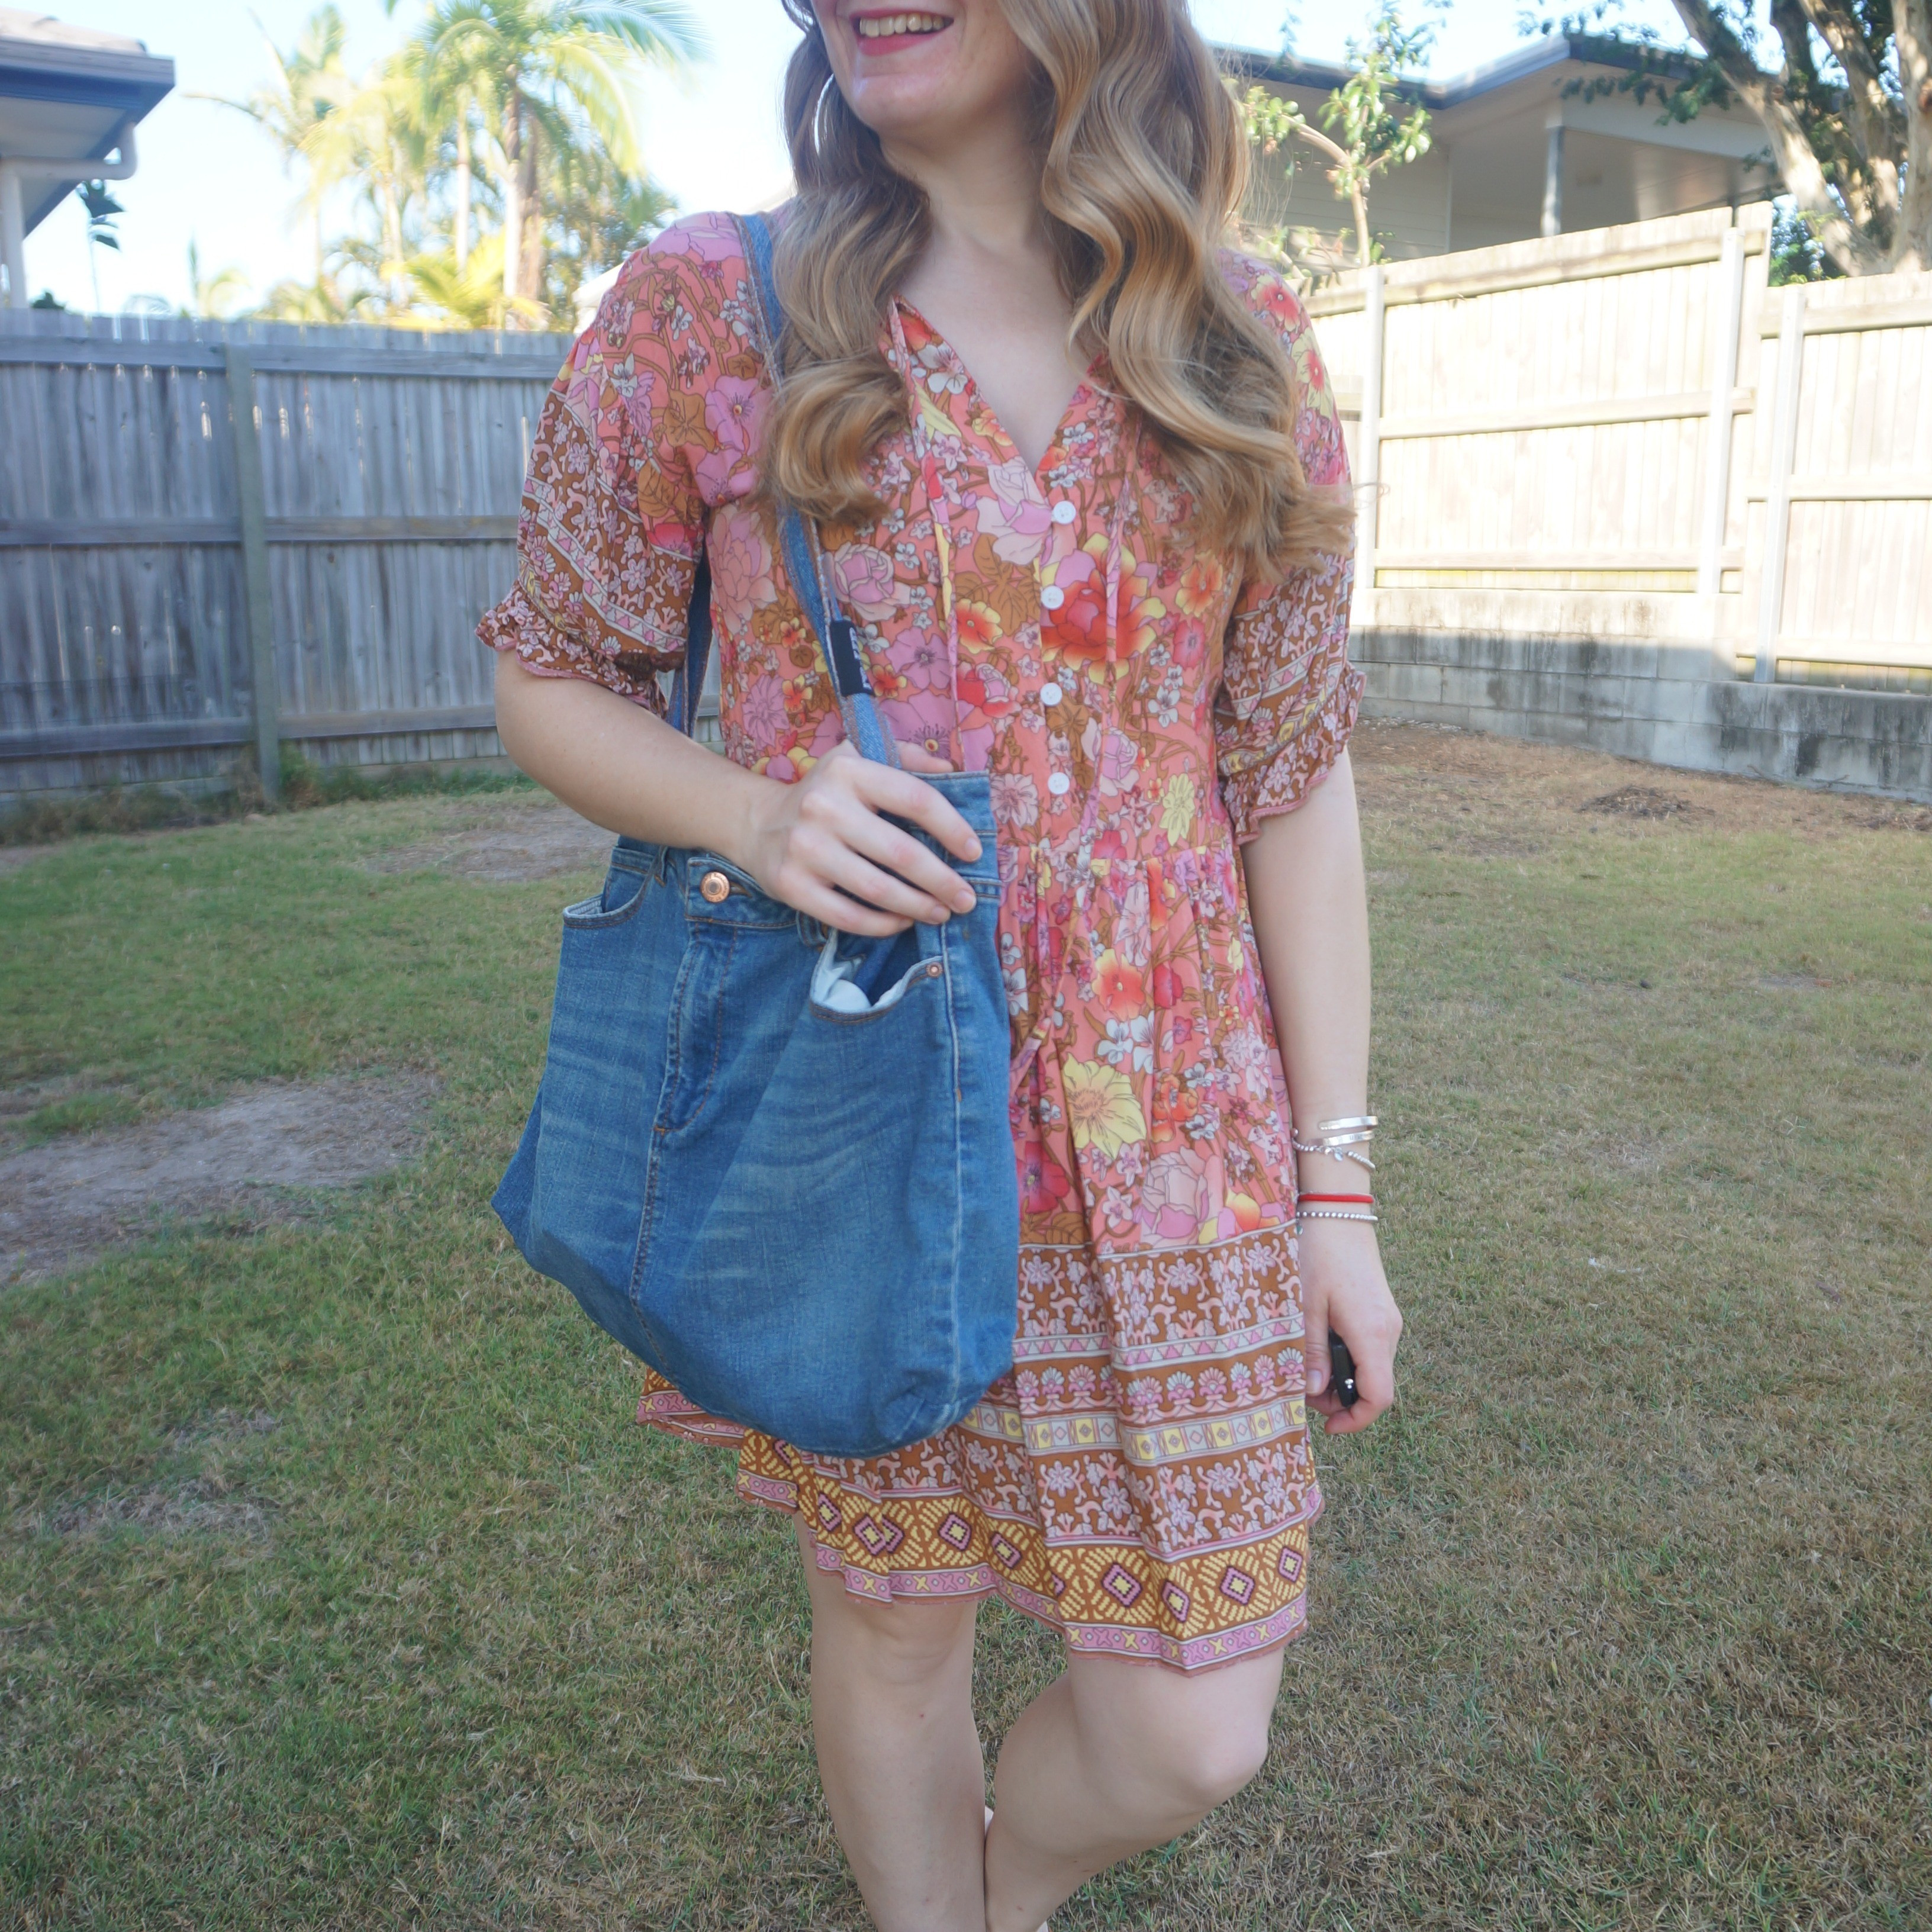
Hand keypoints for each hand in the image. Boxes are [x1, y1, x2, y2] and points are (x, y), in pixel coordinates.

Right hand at [730, 740, 980, 936]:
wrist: (758, 823)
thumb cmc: (825, 795)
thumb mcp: (858, 761)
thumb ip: (905, 760)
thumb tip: (951, 769)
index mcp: (849, 771)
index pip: (915, 799)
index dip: (952, 828)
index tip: (974, 852)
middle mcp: (825, 806)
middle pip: (901, 853)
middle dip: (943, 881)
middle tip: (967, 899)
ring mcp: (806, 848)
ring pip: (878, 889)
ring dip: (919, 907)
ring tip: (941, 913)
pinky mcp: (791, 885)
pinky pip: (848, 916)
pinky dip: (883, 925)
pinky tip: (902, 922)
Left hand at [1298, 1219, 1400, 1434]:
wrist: (1340, 1215)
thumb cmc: (1319, 1255)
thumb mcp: (1306, 1306)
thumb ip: (1311, 1351)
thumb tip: (1312, 1393)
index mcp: (1371, 1333)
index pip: (1379, 1397)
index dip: (1356, 1420)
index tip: (1327, 1426)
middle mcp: (1389, 1332)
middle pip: (1376, 1387)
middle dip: (1342, 1400)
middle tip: (1304, 1390)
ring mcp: (1389, 1322)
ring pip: (1373, 1370)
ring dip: (1343, 1379)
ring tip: (1308, 1366)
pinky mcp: (1382, 1313)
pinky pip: (1370, 1351)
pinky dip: (1349, 1360)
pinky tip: (1321, 1345)